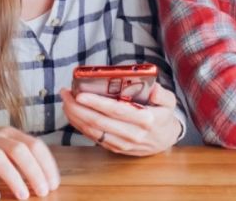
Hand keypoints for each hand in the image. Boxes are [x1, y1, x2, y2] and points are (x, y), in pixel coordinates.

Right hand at [0, 119, 58, 199]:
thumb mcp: (0, 143)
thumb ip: (20, 154)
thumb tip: (44, 174)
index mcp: (7, 133)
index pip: (34, 144)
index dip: (47, 164)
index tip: (54, 182)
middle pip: (19, 150)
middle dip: (35, 171)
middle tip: (44, 191)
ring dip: (14, 178)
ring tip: (24, 196)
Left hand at [61, 83, 181, 155]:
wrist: (166, 140)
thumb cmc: (164, 116)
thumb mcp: (169, 101)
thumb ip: (162, 93)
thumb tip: (153, 88)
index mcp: (145, 119)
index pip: (116, 110)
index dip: (96, 103)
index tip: (80, 94)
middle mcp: (132, 134)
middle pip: (98, 121)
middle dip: (77, 107)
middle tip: (65, 94)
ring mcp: (123, 144)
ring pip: (93, 131)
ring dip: (75, 117)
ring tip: (66, 102)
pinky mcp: (116, 148)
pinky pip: (94, 138)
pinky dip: (80, 126)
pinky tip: (73, 115)